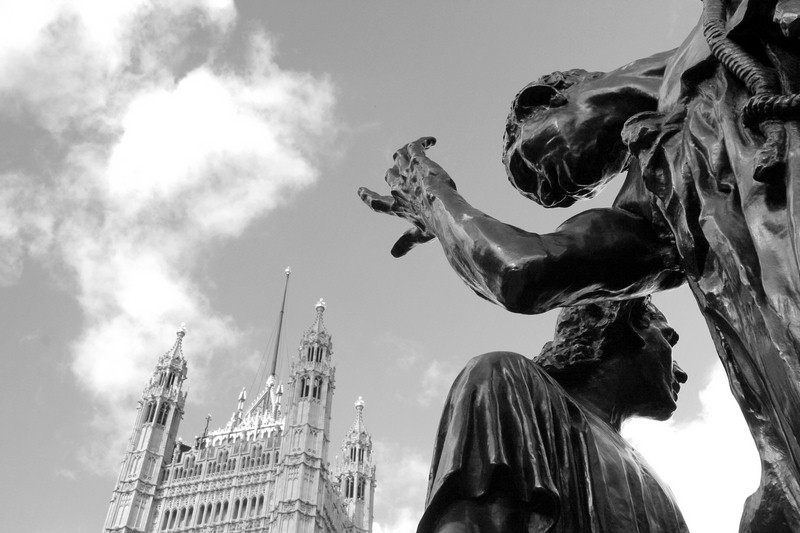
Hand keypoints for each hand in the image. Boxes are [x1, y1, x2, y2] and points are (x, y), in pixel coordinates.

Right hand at [358, 137, 455, 256]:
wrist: (442, 210)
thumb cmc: (434, 225)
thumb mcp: (421, 236)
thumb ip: (407, 242)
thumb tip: (393, 254)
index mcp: (397, 207)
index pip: (377, 203)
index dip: (368, 197)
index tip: (360, 191)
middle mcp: (397, 189)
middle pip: (389, 175)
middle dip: (396, 172)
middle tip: (407, 171)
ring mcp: (406, 173)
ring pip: (398, 156)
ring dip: (405, 154)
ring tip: (415, 152)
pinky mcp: (417, 162)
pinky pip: (414, 146)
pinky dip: (422, 142)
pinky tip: (432, 141)